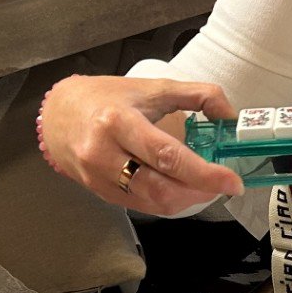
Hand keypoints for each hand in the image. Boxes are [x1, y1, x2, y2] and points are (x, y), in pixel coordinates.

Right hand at [38, 75, 243, 215]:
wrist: (59, 114)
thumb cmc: (107, 98)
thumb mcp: (153, 87)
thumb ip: (198, 95)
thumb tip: (230, 116)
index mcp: (118, 122)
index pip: (168, 155)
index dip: (204, 174)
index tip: (232, 181)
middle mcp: (104, 153)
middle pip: (160, 188)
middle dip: (199, 191)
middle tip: (223, 186)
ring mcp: (99, 177)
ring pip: (152, 203)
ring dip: (186, 200)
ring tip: (205, 186)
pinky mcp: (100, 192)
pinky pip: (141, 205)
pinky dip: (167, 201)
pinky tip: (181, 189)